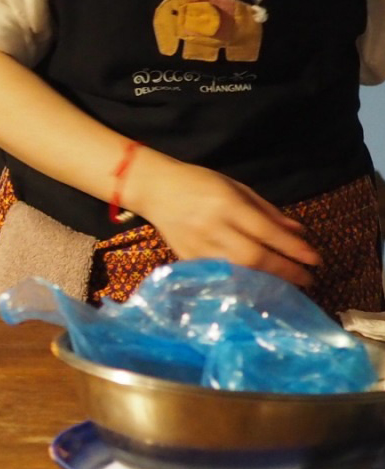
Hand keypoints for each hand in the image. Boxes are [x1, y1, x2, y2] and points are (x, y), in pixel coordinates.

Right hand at [124, 154, 321, 286]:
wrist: (153, 188)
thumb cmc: (197, 182)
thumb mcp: (235, 187)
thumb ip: (266, 210)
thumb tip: (297, 232)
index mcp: (226, 204)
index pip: (266, 231)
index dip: (292, 248)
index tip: (315, 259)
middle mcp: (212, 227)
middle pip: (253, 256)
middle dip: (284, 270)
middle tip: (307, 280)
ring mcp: (197, 245)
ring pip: (237, 270)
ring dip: (266, 280)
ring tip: (287, 286)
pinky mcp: (187, 258)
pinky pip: (219, 275)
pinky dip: (241, 281)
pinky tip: (257, 286)